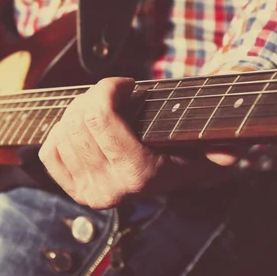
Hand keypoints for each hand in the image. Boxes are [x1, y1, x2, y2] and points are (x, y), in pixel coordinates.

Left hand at [38, 77, 239, 208]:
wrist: (165, 176)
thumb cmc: (183, 151)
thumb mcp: (202, 145)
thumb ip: (215, 145)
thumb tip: (228, 153)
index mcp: (137, 174)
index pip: (99, 117)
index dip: (108, 88)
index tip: (126, 84)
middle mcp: (108, 188)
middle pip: (77, 120)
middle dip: (93, 96)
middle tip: (113, 93)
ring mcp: (87, 191)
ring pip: (61, 132)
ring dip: (77, 111)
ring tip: (99, 109)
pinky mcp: (71, 190)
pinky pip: (48, 150)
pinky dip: (60, 132)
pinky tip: (81, 128)